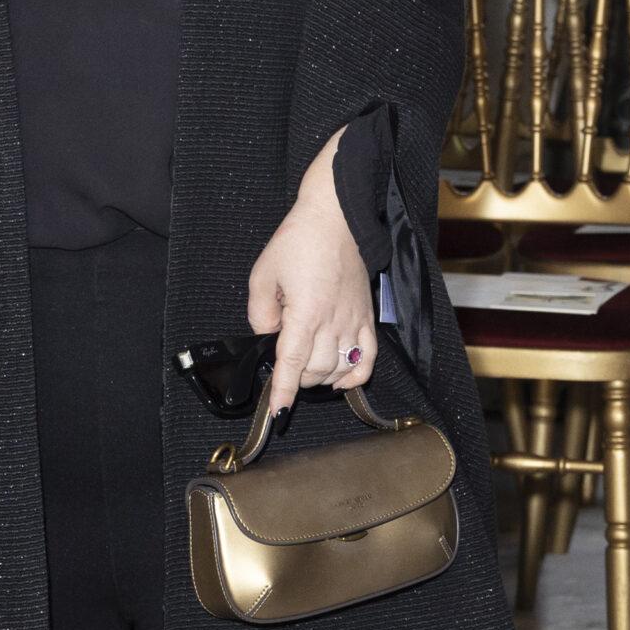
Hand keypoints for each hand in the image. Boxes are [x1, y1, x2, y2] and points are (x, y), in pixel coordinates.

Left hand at [246, 129, 375, 416]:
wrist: (336, 217)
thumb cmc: (299, 239)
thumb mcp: (263, 274)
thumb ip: (260, 313)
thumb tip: (267, 336)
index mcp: (305, 312)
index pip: (291, 363)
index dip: (282, 391)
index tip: (277, 411)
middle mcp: (332, 322)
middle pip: (316, 371)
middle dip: (297, 379)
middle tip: (284, 366)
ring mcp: (353, 321)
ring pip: (340, 369)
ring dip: (321, 378)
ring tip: (307, 368)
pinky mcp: (366, 316)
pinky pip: (369, 357)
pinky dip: (357, 375)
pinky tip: (342, 380)